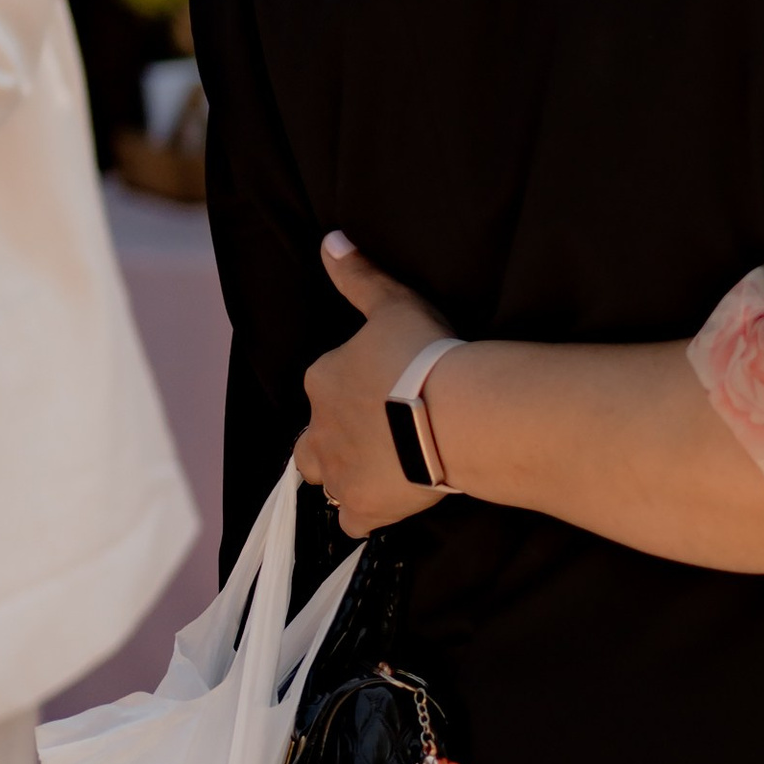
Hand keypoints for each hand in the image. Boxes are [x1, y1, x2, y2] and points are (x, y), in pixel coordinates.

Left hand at [294, 236, 455, 534]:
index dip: (350, 390)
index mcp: (323, 378)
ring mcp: (339, 472)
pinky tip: (384, 509)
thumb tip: (330, 241)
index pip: (323, 386)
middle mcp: (319, 428)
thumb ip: (359, 277)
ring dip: (341, 477)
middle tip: (372, 437)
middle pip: (310, 441)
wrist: (453, 413)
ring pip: (323, 479)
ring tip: (376, 472)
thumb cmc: (424, 355)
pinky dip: (363, 517)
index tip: (383, 390)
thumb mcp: (393, 304)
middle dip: (330, 441)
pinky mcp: (363, 507)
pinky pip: (351, 522)